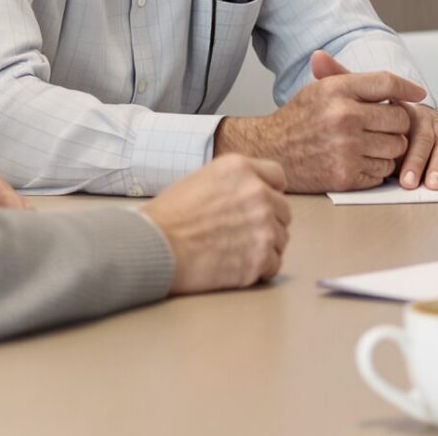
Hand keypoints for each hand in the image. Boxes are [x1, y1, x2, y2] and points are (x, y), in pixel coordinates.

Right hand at [141, 154, 291, 294]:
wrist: (154, 247)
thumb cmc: (169, 216)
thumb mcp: (201, 179)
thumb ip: (234, 183)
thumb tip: (251, 194)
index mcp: (241, 169)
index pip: (278, 177)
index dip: (269, 192)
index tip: (259, 205)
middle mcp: (258, 193)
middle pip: (283, 211)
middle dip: (267, 222)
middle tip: (242, 234)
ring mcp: (262, 226)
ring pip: (281, 239)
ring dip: (264, 246)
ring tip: (235, 251)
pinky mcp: (259, 258)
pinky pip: (274, 264)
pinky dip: (259, 269)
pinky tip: (237, 266)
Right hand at [213, 50, 425, 192]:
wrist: (270, 152)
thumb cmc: (298, 119)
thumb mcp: (320, 89)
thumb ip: (356, 81)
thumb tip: (401, 84)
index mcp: (337, 89)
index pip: (387, 83)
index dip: (407, 89)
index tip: (417, 94)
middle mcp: (343, 116)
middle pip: (400, 119)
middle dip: (396, 124)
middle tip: (383, 126)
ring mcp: (346, 148)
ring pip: (396, 148)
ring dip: (389, 148)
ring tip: (369, 144)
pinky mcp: (346, 175)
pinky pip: (383, 172)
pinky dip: (377, 168)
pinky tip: (359, 161)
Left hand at [396, 101, 437, 190]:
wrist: (410, 120)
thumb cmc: (397, 135)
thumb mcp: (389, 138)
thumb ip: (388, 150)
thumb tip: (381, 168)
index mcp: (416, 118)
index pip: (419, 138)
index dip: (415, 161)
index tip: (408, 181)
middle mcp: (436, 125)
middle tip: (433, 184)